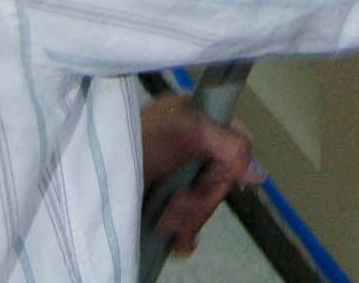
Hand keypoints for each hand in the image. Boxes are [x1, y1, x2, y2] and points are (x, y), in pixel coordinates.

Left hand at [140, 93, 263, 255]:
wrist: (99, 180)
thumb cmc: (141, 142)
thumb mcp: (188, 129)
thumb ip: (230, 144)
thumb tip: (259, 173)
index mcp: (193, 121)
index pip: (234, 141)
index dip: (230, 163)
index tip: (215, 173)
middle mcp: (187, 150)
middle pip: (220, 178)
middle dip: (201, 196)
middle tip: (181, 198)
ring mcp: (176, 181)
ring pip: (205, 205)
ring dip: (188, 216)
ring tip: (165, 216)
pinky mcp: (164, 209)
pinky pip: (189, 228)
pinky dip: (183, 236)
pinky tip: (172, 236)